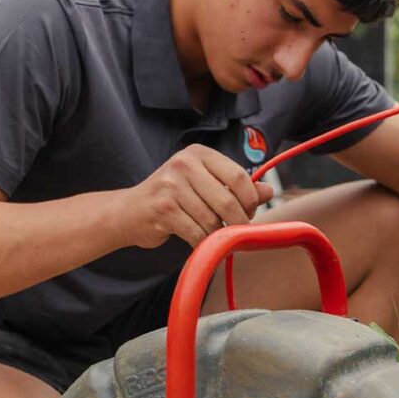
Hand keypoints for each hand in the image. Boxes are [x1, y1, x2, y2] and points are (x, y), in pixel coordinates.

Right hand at [125, 144, 273, 247]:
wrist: (129, 211)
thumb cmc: (172, 197)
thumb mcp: (203, 184)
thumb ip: (235, 187)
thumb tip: (269, 191)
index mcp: (198, 154)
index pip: (238, 176)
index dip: (250, 200)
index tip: (249, 212)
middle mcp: (184, 164)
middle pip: (228, 201)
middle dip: (238, 222)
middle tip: (237, 231)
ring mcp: (171, 186)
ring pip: (212, 220)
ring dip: (218, 235)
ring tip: (213, 235)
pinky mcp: (163, 208)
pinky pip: (196, 233)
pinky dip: (203, 243)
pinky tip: (199, 242)